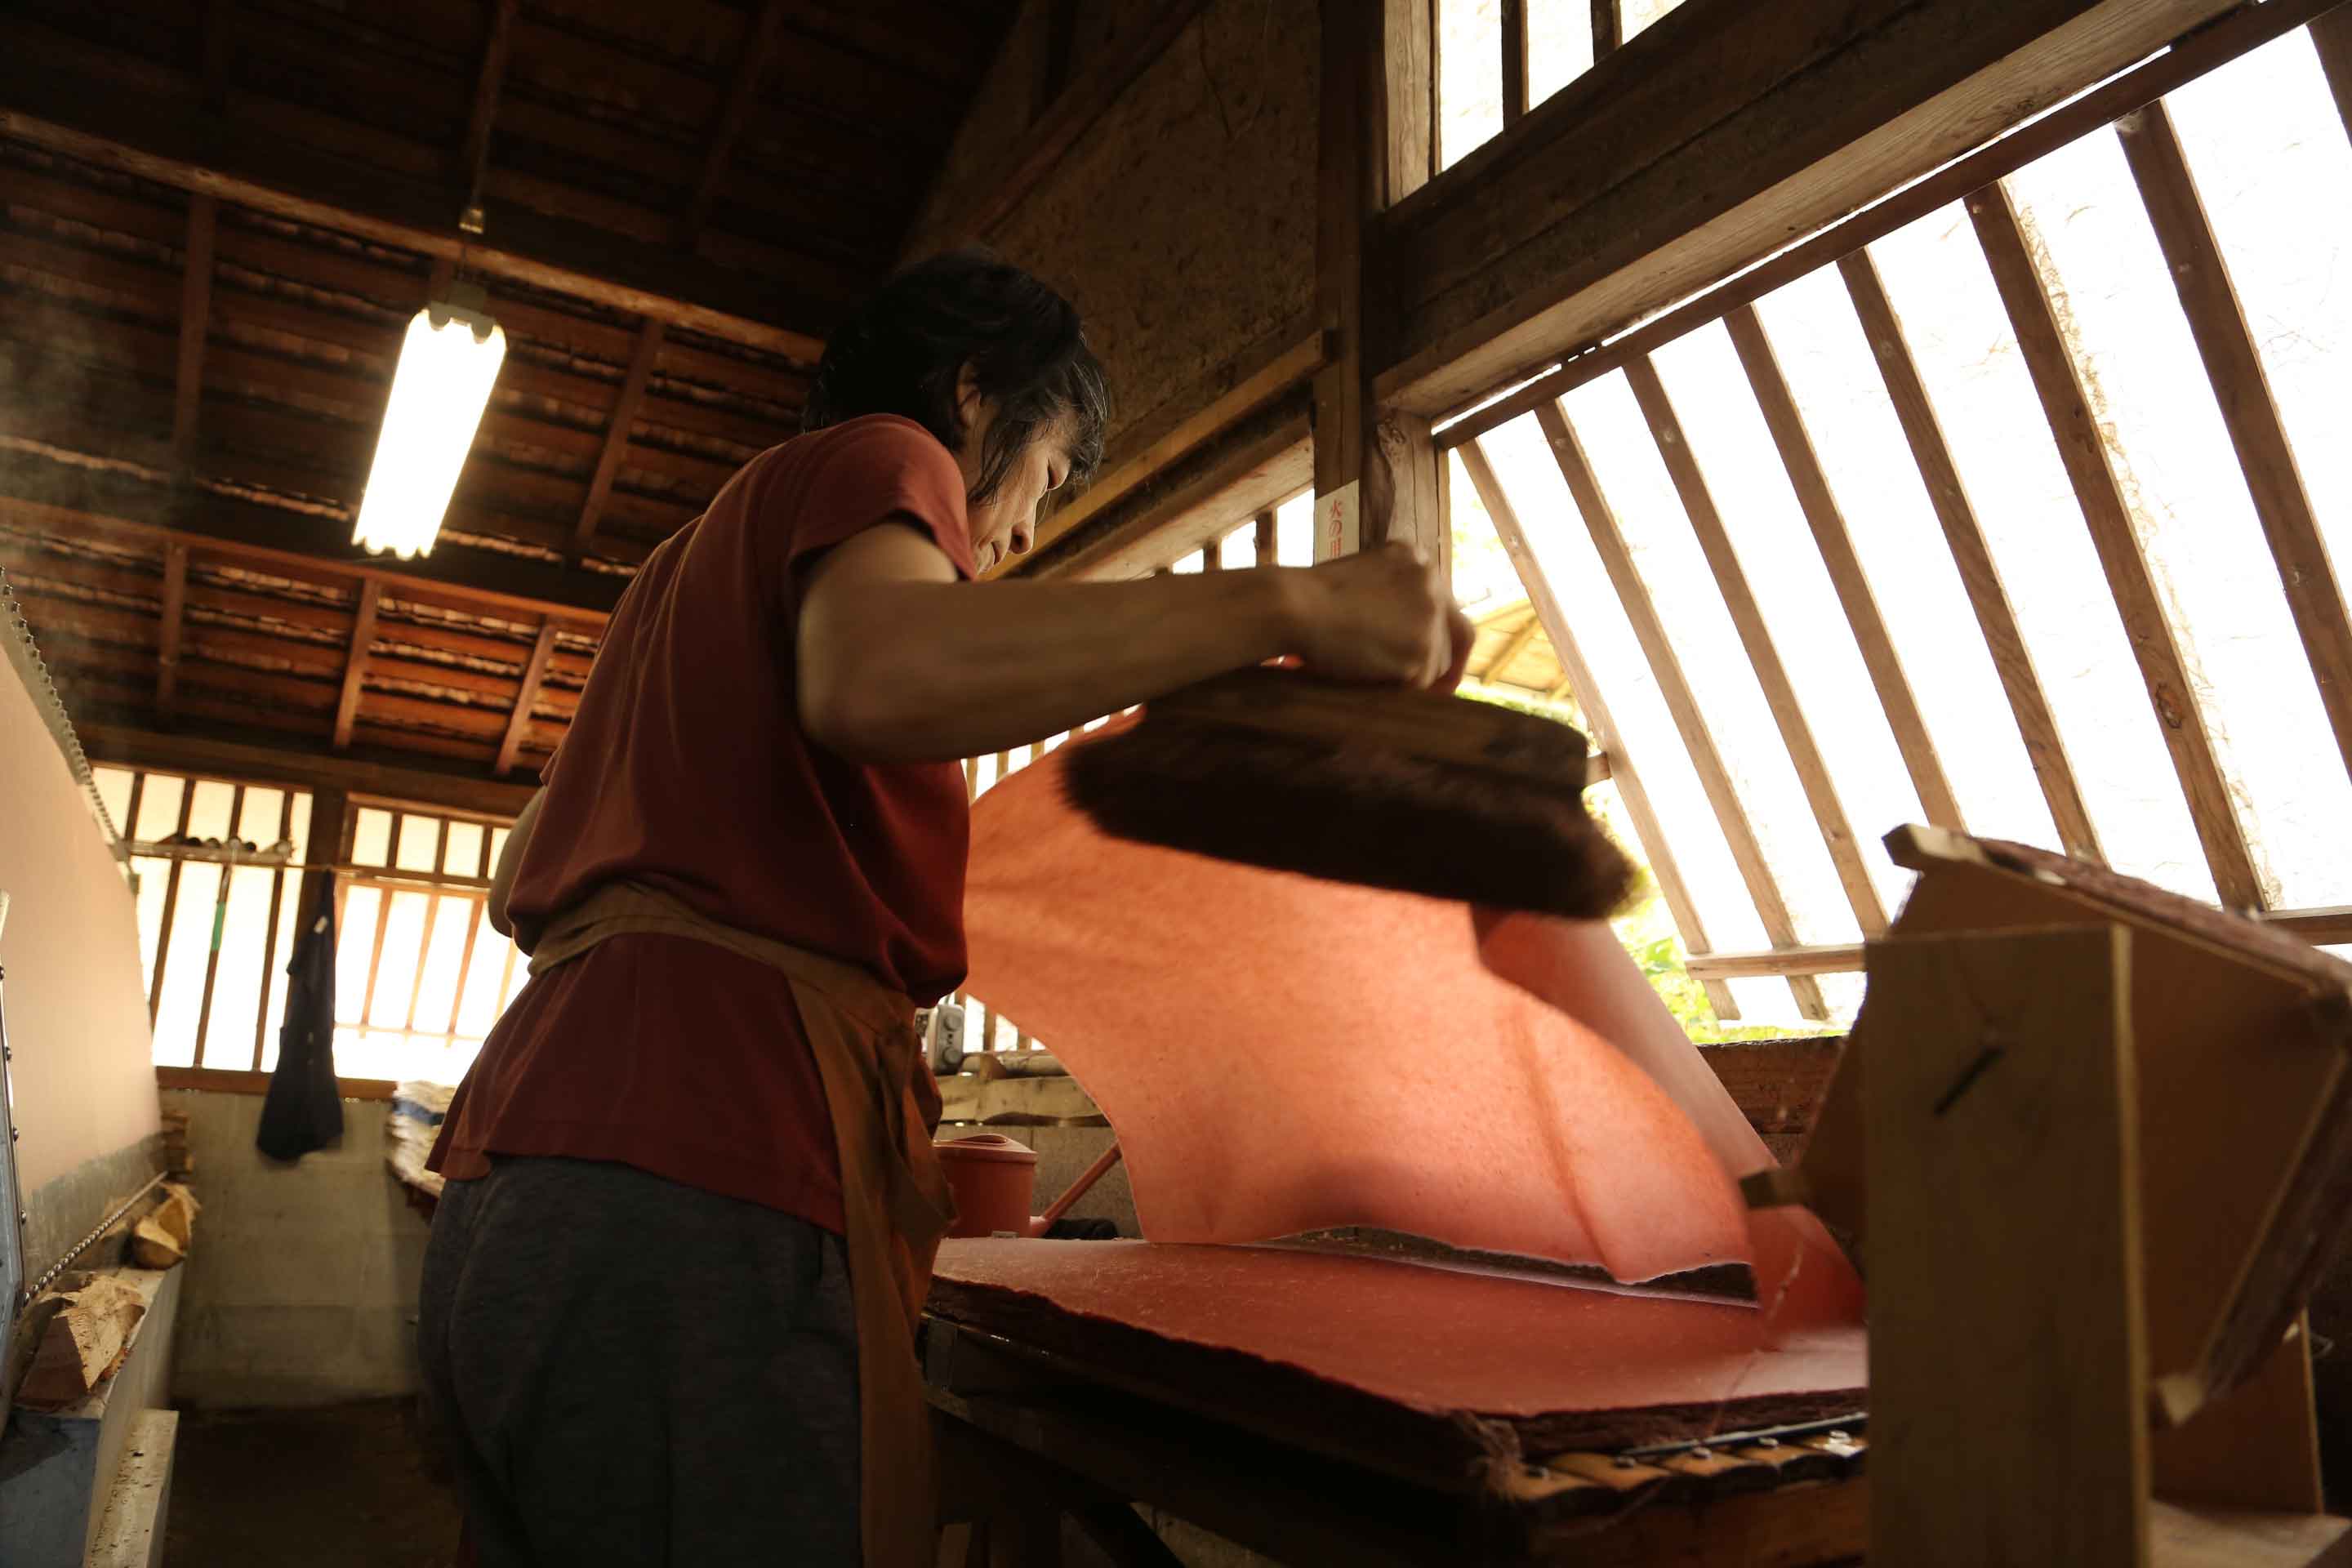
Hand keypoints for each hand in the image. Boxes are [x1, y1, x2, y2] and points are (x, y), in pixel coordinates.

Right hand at [1292, 542, 1469, 687]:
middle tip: (1438, 691)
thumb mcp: (1358, 580)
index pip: (1444, 603)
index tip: (1435, 658)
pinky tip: (1371, 681)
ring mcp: (1430, 614)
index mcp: (1414, 559)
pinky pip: (1419, 682)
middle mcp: (1430, 580)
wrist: (1294, 606)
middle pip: (1456, 632)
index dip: (1442, 635)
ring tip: (1374, 677)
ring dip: (1413, 677)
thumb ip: (1388, 597)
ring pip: (1438, 662)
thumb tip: (1399, 637)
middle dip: (1449, 664)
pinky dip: (1398, 689)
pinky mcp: (1422, 647)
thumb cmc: (1307, 598)